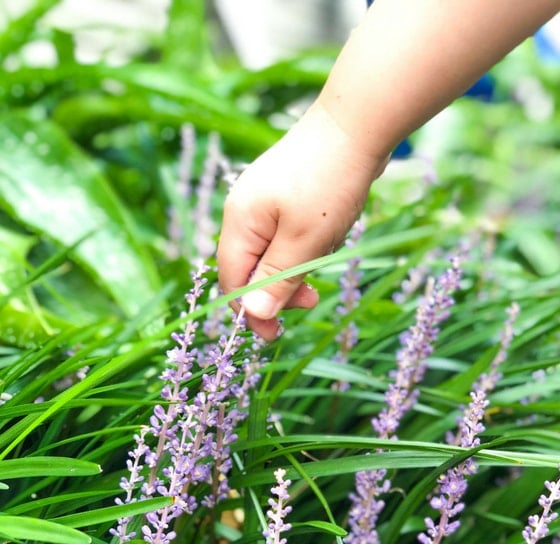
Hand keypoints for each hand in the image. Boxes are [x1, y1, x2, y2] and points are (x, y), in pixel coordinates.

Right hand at [217, 102, 385, 339]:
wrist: (358, 122)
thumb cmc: (330, 181)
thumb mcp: (305, 240)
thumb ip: (277, 279)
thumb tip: (254, 315)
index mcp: (239, 222)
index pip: (232, 280)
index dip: (251, 311)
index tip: (275, 335)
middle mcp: (245, 212)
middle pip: (251, 270)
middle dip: (281, 289)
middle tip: (313, 298)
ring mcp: (266, 202)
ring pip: (276, 255)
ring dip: (302, 265)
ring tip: (330, 247)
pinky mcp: (288, 196)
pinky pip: (293, 236)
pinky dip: (311, 244)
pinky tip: (333, 229)